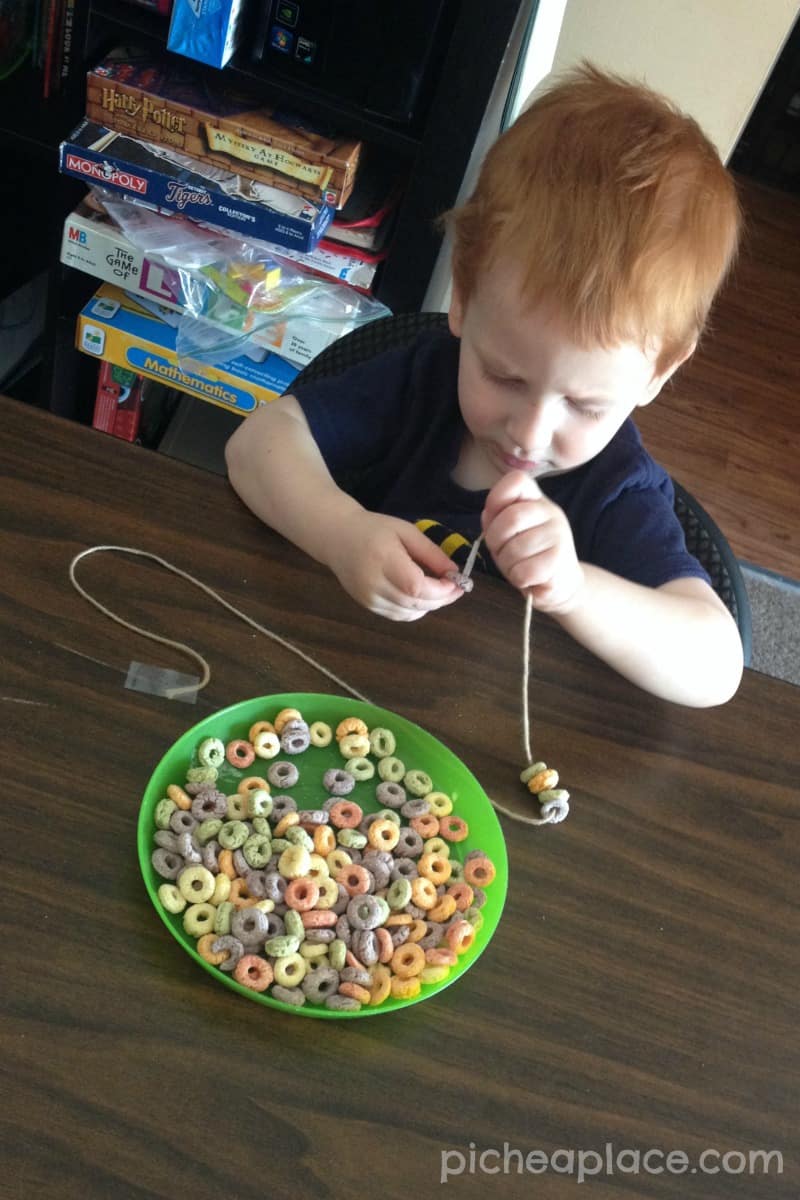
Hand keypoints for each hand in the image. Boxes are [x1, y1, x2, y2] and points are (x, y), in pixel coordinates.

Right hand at [326, 511, 464, 620]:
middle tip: (457, 588)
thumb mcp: (406, 531)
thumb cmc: (374, 529)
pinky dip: (415, 610)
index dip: (440, 589)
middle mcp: (373, 583)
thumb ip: (431, 553)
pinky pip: (398, 615)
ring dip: (430, 606)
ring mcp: (368, 598)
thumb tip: (454, 573)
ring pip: (408, 613)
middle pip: (414, 602)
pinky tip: (422, 597)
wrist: (337, 537)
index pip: (415, 586)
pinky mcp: (367, 606)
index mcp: (383, 559)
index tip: (456, 581)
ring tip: (442, 592)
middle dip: (441, 599)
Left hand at [482, 471, 583, 612]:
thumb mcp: (508, 534)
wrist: (561, 583)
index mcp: (535, 499)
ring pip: (515, 549)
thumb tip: (488, 514)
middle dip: (495, 541)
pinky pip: (524, 570)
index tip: (493, 518)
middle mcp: (550, 512)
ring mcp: (558, 534)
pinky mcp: (560, 560)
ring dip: (506, 565)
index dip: (496, 498)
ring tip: (516, 567)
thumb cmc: (528, 555)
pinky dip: (518, 578)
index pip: (516, 480)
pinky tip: (528, 577)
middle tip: (501, 552)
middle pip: (511, 518)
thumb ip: (496, 519)